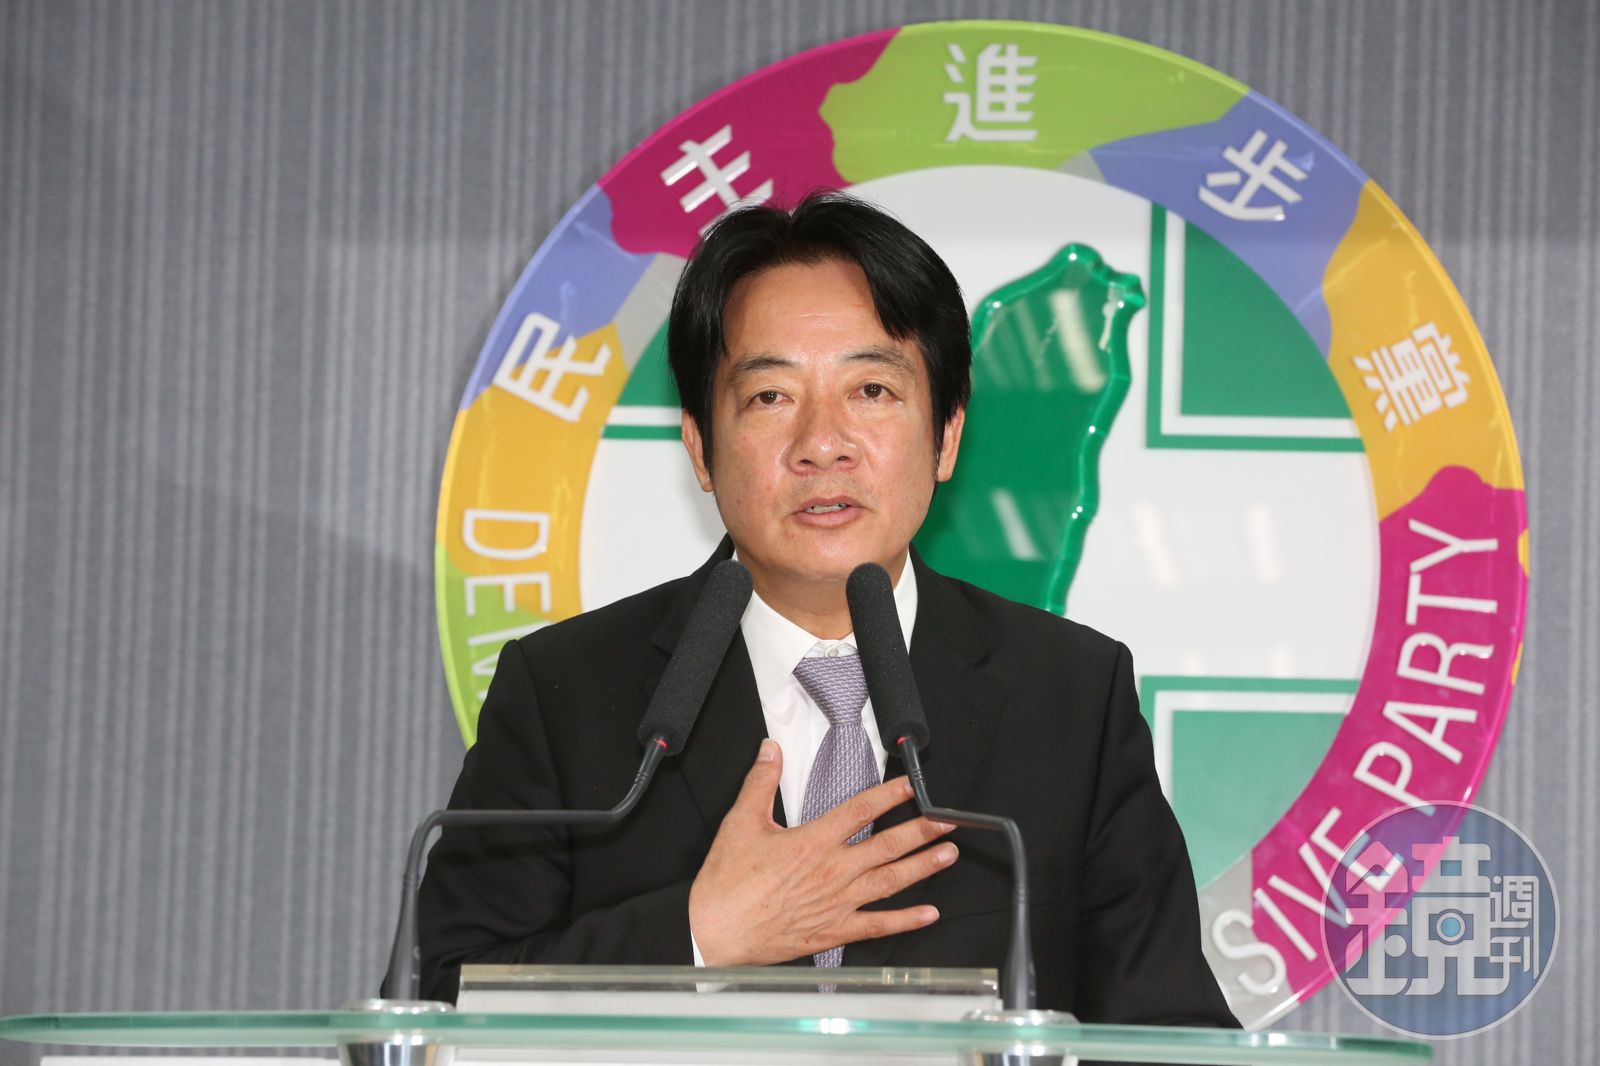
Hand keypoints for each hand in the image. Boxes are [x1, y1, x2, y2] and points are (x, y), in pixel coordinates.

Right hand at [687, 738, 957, 965]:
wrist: (715, 932)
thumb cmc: (727, 883)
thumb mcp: (740, 822)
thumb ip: (761, 782)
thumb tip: (770, 749)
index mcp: (813, 841)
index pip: (860, 810)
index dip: (889, 794)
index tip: (911, 786)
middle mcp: (832, 871)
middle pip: (886, 845)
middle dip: (921, 831)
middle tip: (947, 821)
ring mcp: (837, 903)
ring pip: (889, 881)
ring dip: (921, 866)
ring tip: (947, 854)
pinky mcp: (832, 930)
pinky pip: (876, 925)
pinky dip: (904, 921)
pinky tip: (928, 914)